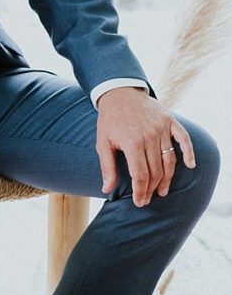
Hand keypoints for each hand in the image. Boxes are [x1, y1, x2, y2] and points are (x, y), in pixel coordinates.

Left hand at [94, 86, 194, 205]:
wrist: (119, 93)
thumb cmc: (109, 120)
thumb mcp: (102, 143)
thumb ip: (107, 167)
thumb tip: (106, 189)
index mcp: (132, 144)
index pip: (141, 176)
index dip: (141, 192)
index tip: (140, 202)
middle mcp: (150, 137)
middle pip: (156, 171)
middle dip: (152, 188)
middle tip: (148, 198)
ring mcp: (162, 128)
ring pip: (169, 160)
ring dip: (167, 178)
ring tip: (163, 190)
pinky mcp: (170, 121)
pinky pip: (184, 139)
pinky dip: (189, 152)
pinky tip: (191, 165)